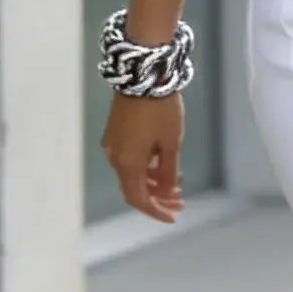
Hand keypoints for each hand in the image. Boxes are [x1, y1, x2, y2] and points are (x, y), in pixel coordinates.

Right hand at [101, 91, 184, 220]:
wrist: (144, 75)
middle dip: (158, 197)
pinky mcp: (115, 132)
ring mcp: (112, 144)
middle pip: (134, 188)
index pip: (138, 199)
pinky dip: (145, 168)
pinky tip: (162, 165)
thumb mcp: (171, 144)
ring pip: (132, 173)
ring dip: (153, 182)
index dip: (155, 211)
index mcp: (127, 164)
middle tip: (180, 201)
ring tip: (176, 184)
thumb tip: (168, 192)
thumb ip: (169, 172)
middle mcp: (114, 158)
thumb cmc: (160, 110)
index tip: (173, 216)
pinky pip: (129, 159)